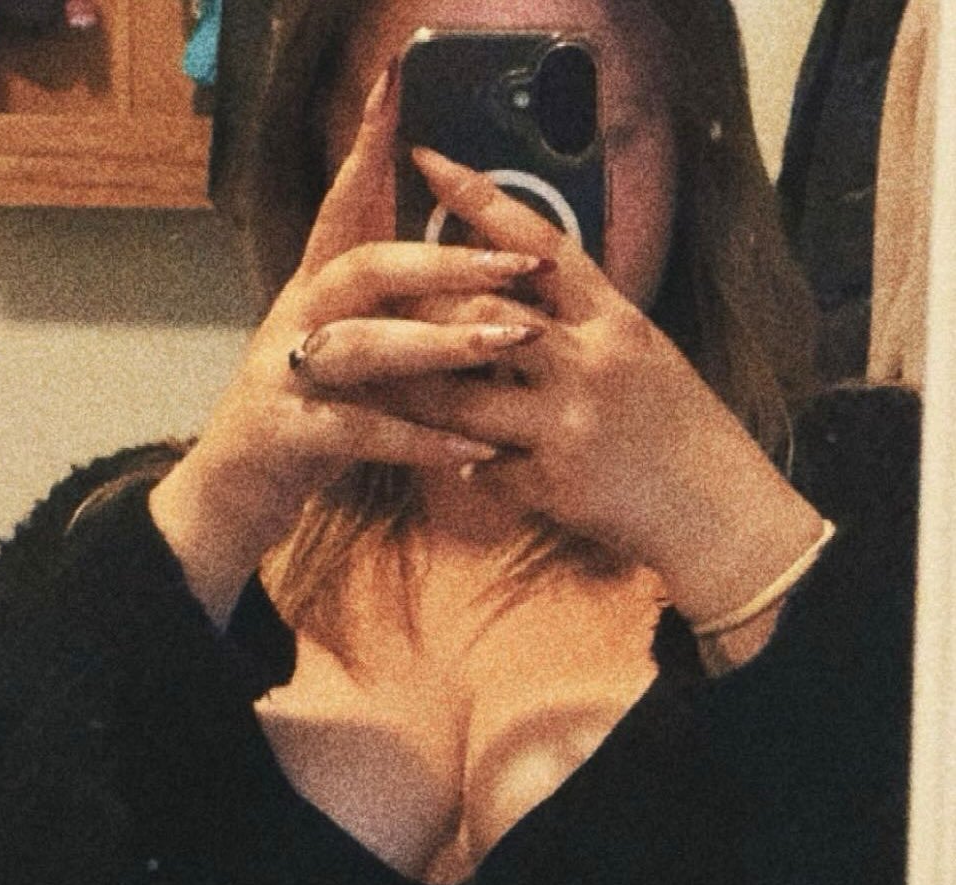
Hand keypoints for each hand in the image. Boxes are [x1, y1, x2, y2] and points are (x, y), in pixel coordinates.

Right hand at [150, 69, 544, 623]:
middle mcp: (295, 319)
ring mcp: (284, 375)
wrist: (234, 491)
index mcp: (313, 291)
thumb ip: (390, 311)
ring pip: (364, 345)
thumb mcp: (346, 349)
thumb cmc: (309, 413)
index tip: (395, 88)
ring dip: (443, 343)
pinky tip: (479, 449)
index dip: (364, 150)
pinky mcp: (286, 435)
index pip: (340, 208)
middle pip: (363, 267)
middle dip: (445, 260)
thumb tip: (469, 278)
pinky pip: (362, 432)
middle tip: (523, 262)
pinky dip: (423, 440)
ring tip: (516, 342)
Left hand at [389, 147, 823, 632]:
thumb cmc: (686, 432)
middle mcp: (591, 363)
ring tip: (381, 387)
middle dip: (419, 310)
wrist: (722, 514)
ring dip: (416, 395)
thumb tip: (520, 302)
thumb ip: (586, 327)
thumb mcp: (646, 358)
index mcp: (618, 322)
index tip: (429, 163)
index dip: (481, 198)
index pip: (541, 244)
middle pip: (481, 314)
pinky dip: (467, 465)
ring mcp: (569, 424)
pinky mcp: (554, 484)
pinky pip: (485, 469)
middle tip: (370, 302)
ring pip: (461, 399)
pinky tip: (458, 464)